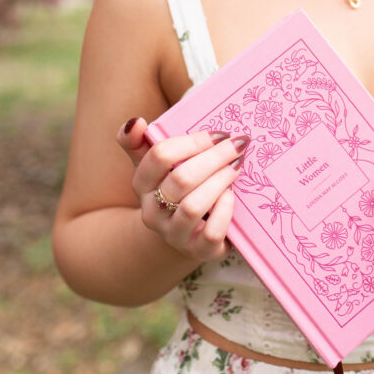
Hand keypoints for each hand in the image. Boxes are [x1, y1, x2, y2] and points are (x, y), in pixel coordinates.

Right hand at [117, 117, 248, 263]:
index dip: (193, 141)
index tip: (219, 134)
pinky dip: (225, 210)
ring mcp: (174, 234)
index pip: (160, 156)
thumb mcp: (155, 165)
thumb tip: (135, 123)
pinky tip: (232, 194)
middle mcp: (152, 212)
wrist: (182, 233)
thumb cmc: (173, 188)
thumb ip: (140, 142)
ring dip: (220, 181)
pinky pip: (212, 232)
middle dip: (214, 158)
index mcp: (141, 184)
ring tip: (237, 166)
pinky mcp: (198, 251)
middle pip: (181, 179)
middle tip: (238, 145)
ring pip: (194, 206)